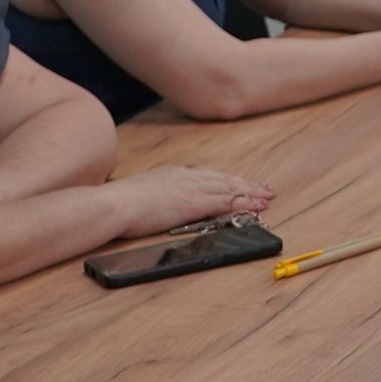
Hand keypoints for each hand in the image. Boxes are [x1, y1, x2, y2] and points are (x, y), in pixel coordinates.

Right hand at [106, 165, 273, 236]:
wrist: (113, 204)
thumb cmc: (119, 204)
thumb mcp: (141, 195)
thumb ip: (156, 197)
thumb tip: (159, 205)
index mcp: (172, 174)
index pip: (207, 176)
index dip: (226, 180)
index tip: (239, 183)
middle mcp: (186, 177)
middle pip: (223, 179)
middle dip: (245, 184)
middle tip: (264, 188)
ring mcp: (191, 189)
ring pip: (229, 189)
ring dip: (251, 193)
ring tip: (267, 197)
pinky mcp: (194, 203)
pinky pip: (226, 202)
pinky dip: (244, 203)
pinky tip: (257, 206)